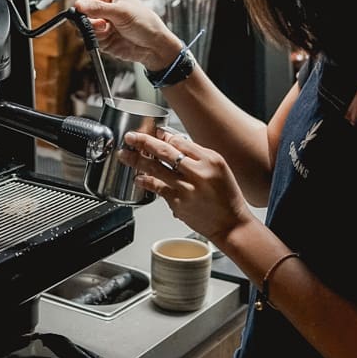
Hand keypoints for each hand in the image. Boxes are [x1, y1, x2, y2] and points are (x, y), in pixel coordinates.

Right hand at [73, 0, 180, 70]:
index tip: (87, 17)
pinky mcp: (102, 37)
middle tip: (102, 25)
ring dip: (94, 32)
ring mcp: (102, 23)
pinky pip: (90, 39)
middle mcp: (103, 7)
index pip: (84, 0)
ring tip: (108, 31)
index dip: (83, 10)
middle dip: (89, 23)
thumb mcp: (122, 12)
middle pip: (81, 15)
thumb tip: (79, 5)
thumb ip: (98, 8)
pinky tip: (110, 38)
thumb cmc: (145, 23)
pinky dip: (97, 40)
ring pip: (84, 29)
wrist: (154, 46)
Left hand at [118, 129, 255, 245]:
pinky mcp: (178, 204)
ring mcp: (187, 189)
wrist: (231, 225)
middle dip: (144, 142)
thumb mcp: (218, 167)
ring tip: (125, 155)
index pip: (180, 141)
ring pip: (157, 170)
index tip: (152, 132)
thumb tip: (172, 142)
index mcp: (210, 160)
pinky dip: (146, 182)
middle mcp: (198, 173)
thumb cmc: (226, 196)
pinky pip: (158, 189)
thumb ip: (196, 154)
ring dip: (137, 161)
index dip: (162, 136)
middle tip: (130, 137)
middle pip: (165, 152)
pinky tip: (138, 178)